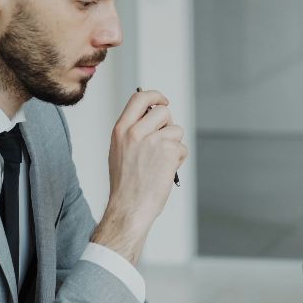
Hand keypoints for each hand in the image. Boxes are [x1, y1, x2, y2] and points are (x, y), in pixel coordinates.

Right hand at [92, 89, 187, 263]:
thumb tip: (154, 118)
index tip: (163, 101)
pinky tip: (166, 171)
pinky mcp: (168, 150)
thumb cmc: (126, 185)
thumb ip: (133, 133)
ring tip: (161, 162)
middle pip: (163, 112)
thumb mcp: (119, 151)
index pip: (139, 98)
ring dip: (174, 145)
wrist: (129, 207)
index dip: (155, 96)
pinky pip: (182, 147)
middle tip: (165, 141)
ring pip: (176, 130)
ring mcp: (153, 140)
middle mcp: (135, 131)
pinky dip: (178, 159)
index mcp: (120, 130)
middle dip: (169, 125)